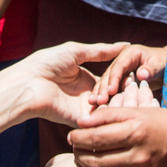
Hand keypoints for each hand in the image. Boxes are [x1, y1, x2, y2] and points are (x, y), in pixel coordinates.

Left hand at [10, 41, 128, 125]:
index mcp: (86, 78)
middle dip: (125, 92)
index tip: (137, 74)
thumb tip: (125, 45)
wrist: (29, 81)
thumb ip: (101, 51)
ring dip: (120, 103)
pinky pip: (98, 120)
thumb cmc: (47, 62)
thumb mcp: (77, 52)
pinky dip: (111, 115)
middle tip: (138, 87)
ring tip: (134, 97)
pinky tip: (123, 108)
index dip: (123, 78)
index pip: (111, 80)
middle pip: (112, 96)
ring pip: (108, 109)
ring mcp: (83, 109)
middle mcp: (86, 95)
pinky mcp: (78, 120)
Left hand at [70, 103, 166, 166]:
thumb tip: (80, 122)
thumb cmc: (159, 123)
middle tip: (75, 148)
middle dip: (78, 154)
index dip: (77, 138)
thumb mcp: (135, 111)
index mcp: (135, 133)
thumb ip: (107, 115)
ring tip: (82, 160)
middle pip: (94, 161)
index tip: (71, 135)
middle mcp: (138, 157)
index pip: (95, 139)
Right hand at [88, 44, 166, 105]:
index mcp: (130, 53)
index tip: (111, 91)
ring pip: (106, 82)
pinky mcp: (120, 80)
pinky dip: (104, 97)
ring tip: (93, 105)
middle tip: (99, 101)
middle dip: (103, 88)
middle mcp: (121, 61)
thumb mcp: (160, 64)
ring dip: (100, 93)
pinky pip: (110, 89)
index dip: (114, 79)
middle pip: (109, 74)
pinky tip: (97, 107)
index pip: (119, 66)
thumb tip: (140, 75)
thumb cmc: (165, 62)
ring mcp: (119, 71)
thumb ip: (150, 69)